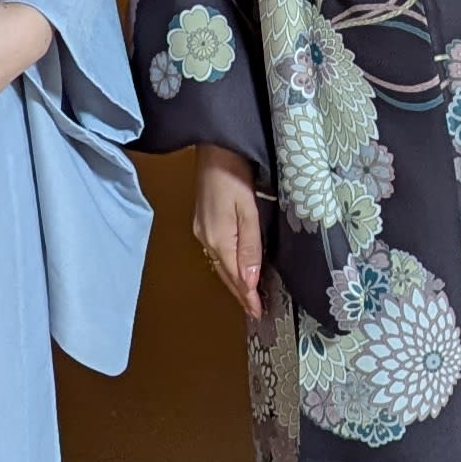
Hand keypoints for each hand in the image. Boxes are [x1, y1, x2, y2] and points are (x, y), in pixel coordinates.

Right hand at [190, 143, 268, 316]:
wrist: (214, 148)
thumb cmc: (234, 174)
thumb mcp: (249, 210)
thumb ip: (251, 246)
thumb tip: (250, 280)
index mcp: (218, 239)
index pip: (236, 277)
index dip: (248, 297)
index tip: (258, 313)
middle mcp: (206, 239)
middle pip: (225, 275)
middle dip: (240, 294)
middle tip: (255, 311)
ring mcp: (202, 231)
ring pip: (220, 266)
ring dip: (234, 282)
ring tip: (248, 296)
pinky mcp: (202, 223)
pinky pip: (216, 253)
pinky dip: (227, 267)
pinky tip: (235, 269)